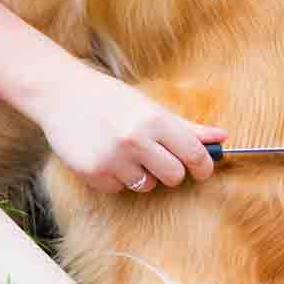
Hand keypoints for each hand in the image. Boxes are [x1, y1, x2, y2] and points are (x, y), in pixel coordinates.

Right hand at [30, 62, 225, 193]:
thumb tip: (222, 136)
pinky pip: (119, 188)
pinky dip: (115, 177)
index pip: (194, 154)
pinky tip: (104, 156)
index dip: (204, 166)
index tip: (202, 169)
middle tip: (158, 158)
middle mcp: (135, 140)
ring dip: (141, 174)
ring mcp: (113, 159)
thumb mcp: (149, 107)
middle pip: (174, 176)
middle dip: (171, 171)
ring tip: (125, 152)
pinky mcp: (93, 173)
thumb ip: (187, 127)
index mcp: (154, 120)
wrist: (61, 94)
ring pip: (146, 186)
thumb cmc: (110, 99)